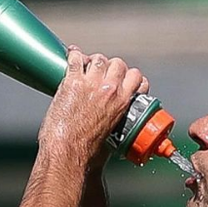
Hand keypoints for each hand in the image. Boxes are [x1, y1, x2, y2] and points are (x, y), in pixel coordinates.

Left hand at [38, 45, 149, 164]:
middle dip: (111, 66)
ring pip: (99, 58)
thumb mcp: (116, 133)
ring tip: (87, 67)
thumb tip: (116, 121)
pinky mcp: (72, 82)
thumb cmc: (90, 149)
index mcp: (124, 102)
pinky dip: (74, 55)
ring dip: (93, 61)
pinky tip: (72, 56)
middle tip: (103, 73)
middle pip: (118, 63)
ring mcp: (91, 84)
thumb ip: (118, 119)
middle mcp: (110, 90)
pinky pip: (75, 58)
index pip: (137, 77)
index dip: (131, 76)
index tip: (124, 79)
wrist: (70, 150)